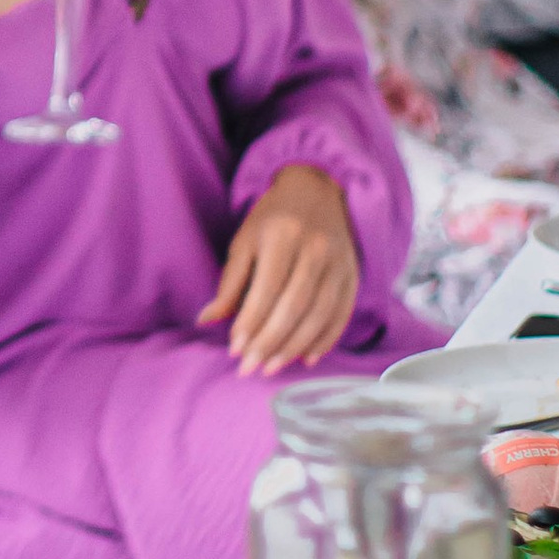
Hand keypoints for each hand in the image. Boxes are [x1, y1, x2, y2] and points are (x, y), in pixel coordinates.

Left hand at [198, 162, 359, 374]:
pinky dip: (325, 340)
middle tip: (250, 368)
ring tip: (272, 367)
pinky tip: (306, 357)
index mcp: (283, 237)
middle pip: (294, 307)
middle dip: (270, 343)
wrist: (318, 191)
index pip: (267, 290)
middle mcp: (315, 249)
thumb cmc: (272, 220)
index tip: (235, 349)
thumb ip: (229, 284)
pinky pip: (341, 315)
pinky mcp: (353, 275)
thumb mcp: (245, 242)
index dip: (250, 323)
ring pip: (319, 315)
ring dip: (294, 347)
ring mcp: (339, 263)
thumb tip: (205, 321)